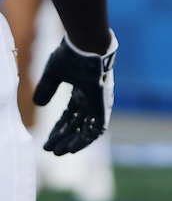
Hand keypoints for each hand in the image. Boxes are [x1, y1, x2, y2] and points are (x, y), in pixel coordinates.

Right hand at [33, 32, 117, 154]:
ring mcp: (98, 101)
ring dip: (73, 141)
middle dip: (64, 137)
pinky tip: (72, 148)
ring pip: (87, 128)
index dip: (59, 128)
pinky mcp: (103, 105)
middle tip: (50, 149)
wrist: (87, 48)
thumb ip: (47, 88)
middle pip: (77, 124)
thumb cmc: (71, 56)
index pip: (71, 114)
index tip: (48, 141)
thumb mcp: (53, 74)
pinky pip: (98, 128)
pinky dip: (86, 140)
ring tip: (58, 152)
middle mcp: (91, 97)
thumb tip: (39, 104)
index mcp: (81, 89)